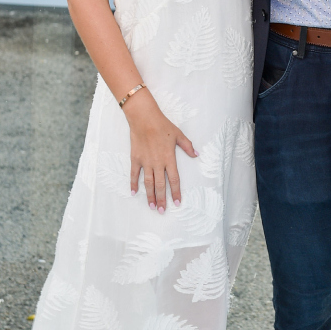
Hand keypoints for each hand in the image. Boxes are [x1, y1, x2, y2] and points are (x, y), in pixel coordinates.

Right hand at [122, 90, 196, 211]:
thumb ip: (187, 146)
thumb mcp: (178, 134)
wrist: (144, 118)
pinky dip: (133, 183)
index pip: (174, 180)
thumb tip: (196, 154)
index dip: (176, 192)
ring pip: (148, 183)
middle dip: (161, 199)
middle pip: (160, 185)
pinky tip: (133, 192)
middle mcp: (157, 163)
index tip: (177, 202)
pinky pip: (134, 174)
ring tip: (151, 206)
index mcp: (169, 158)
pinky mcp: (136, 159)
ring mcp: (145, 162)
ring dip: (149, 196)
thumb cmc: (162, 125)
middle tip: (161, 211)